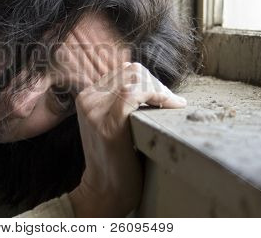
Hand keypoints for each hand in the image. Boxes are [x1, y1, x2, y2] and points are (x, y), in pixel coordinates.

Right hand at [69, 62, 186, 216]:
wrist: (105, 189)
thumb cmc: (115, 157)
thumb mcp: (109, 122)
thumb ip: (117, 99)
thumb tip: (139, 73)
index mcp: (87, 96)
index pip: (125, 70)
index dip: (150, 80)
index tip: (164, 97)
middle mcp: (88, 98)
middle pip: (133, 71)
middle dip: (158, 84)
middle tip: (171, 103)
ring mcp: (95, 109)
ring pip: (137, 78)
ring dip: (161, 90)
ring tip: (171, 106)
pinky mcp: (108, 122)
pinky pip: (136, 93)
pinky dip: (160, 95)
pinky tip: (172, 105)